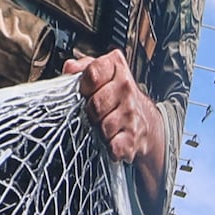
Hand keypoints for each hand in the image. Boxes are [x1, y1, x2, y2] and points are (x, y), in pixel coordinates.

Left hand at [74, 46, 167, 180]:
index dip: (84, 85)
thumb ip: (84, 68)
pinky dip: (109, 147)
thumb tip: (70, 67)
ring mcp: (131, 113)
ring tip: (103, 125)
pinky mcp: (133, 137)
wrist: (145, 121)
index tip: (87, 90)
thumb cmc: (117, 98)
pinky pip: (113, 145)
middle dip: (90, 110)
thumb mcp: (102, 75)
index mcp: (117, 69)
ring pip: (102, 125)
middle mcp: (126, 88)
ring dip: (98, 129)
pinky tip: (111, 141)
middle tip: (94, 112)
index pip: (93, 73)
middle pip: (95, 103)